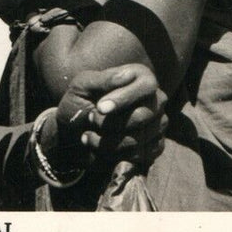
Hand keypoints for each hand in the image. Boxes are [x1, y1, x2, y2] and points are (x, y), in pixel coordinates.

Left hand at [52, 63, 166, 171]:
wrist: (73, 131)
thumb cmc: (79, 101)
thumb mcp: (83, 85)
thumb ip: (104, 79)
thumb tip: (128, 75)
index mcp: (142, 78)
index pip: (146, 86)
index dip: (124, 98)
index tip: (100, 108)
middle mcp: (156, 101)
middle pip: (142, 116)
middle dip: (110, 122)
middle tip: (90, 119)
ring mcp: (158, 126)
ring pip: (139, 140)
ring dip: (107, 142)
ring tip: (88, 135)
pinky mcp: (154, 148)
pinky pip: (139, 157)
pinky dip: (114, 156)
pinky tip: (98, 150)